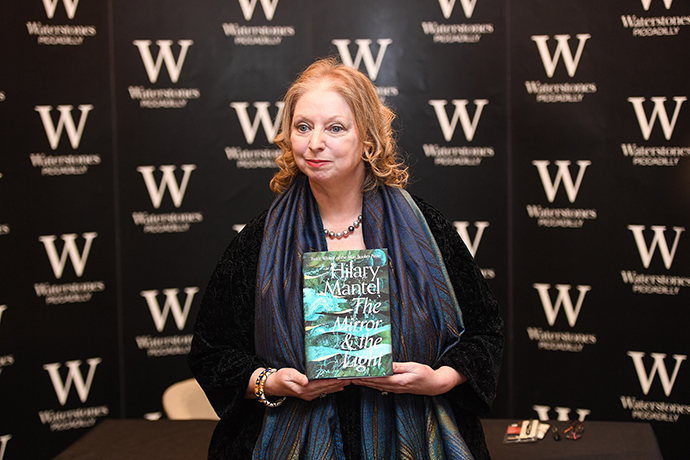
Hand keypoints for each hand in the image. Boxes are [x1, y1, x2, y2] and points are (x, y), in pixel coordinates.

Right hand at [249, 368, 349, 400]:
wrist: (272, 385)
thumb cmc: (280, 377)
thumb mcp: (287, 374)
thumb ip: (298, 377)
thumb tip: (306, 380)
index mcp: (304, 389)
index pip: (323, 384)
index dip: (334, 381)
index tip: (344, 378)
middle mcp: (308, 394)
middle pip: (327, 388)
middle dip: (339, 383)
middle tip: (351, 378)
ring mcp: (309, 395)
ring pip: (327, 391)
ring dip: (337, 386)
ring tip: (348, 381)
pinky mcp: (308, 393)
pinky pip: (323, 391)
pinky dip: (331, 388)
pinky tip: (338, 386)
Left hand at [352, 362, 466, 395]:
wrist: (435, 385)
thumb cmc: (426, 375)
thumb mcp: (412, 367)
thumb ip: (398, 367)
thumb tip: (385, 365)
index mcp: (398, 381)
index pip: (377, 379)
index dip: (364, 376)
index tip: (354, 374)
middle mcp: (395, 387)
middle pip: (374, 383)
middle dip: (360, 380)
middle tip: (348, 376)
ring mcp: (395, 389)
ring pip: (376, 386)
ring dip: (364, 383)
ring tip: (353, 379)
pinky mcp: (397, 388)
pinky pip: (381, 387)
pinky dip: (372, 384)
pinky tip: (367, 382)